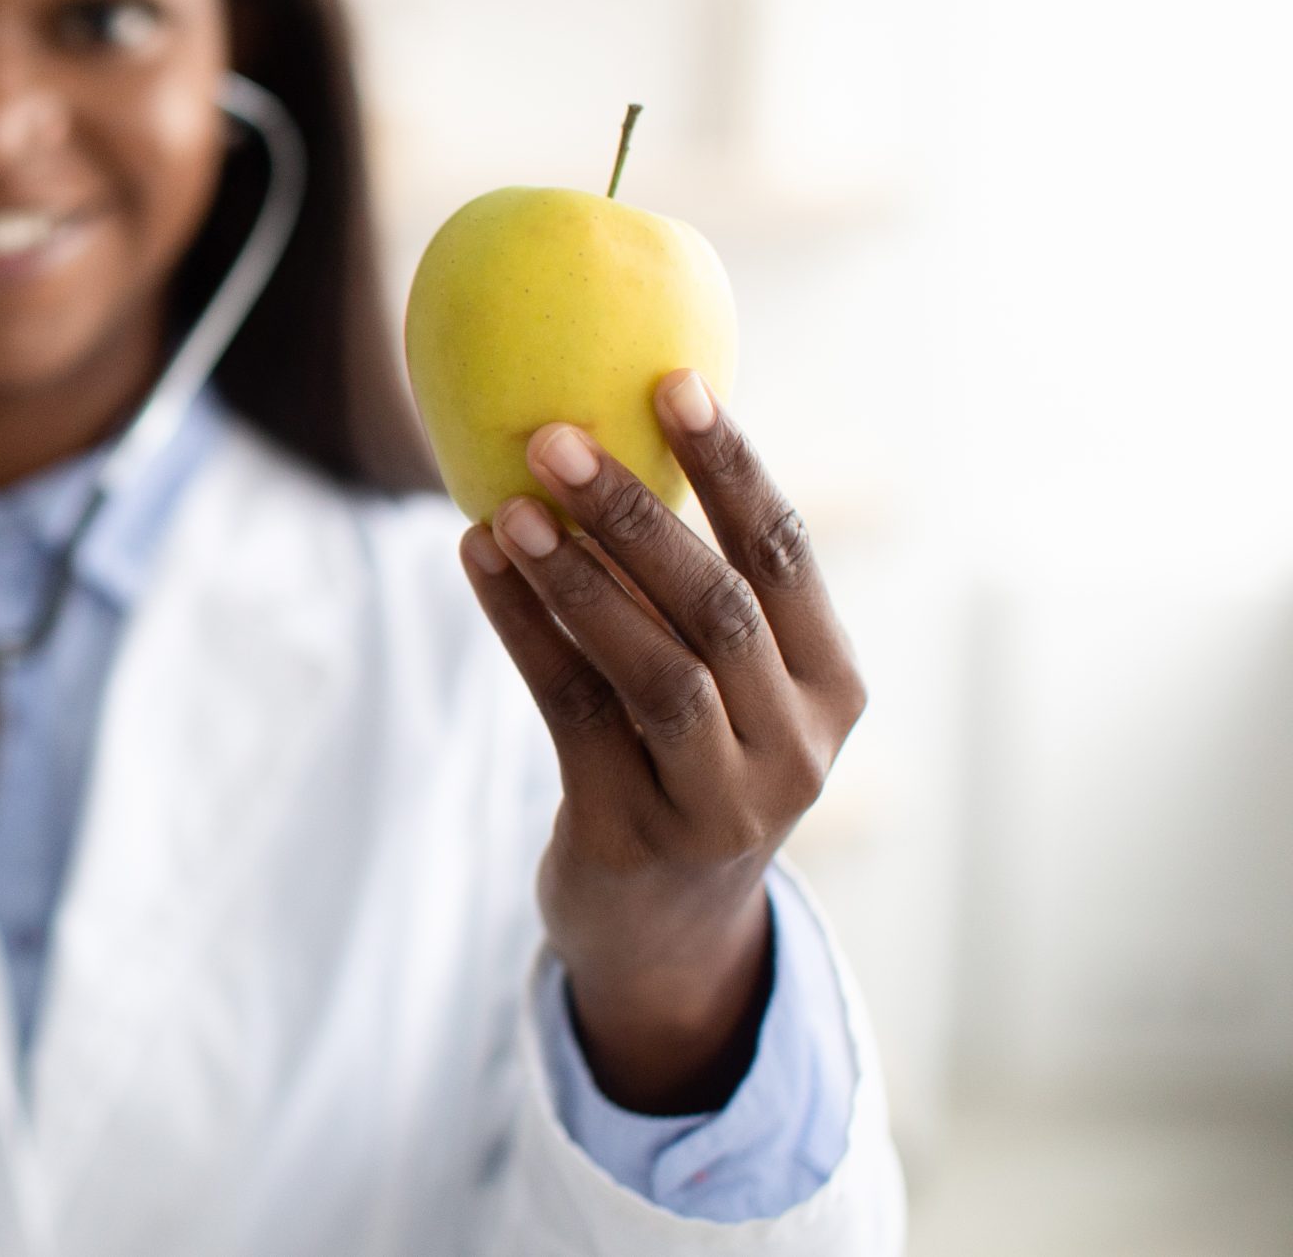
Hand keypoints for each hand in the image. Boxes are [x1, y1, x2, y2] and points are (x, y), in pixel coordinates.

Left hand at [458, 368, 865, 1113]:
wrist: (663, 929)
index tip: (675, 382)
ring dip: (571, 578)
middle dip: (636, 515)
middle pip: (717, 609)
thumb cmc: (685, 756)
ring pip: (650, 668)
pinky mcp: (633, 835)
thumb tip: (611, 417)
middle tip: (555, 436)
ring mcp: (719, 803)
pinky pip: (571, 711)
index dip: (734, 467)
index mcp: (833, 686)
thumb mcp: (725, 681)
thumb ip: (693, 582)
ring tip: (505, 506)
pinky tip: (478, 562)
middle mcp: (794, 747)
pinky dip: (524, 629)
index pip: (785, 557)